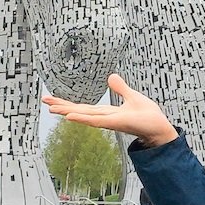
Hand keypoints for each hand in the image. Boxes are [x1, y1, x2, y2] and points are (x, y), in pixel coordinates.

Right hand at [42, 73, 177, 147]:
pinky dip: (83, 118)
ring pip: (84, 115)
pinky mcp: (115, 123)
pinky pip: (96, 120)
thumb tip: (111, 76)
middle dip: (62, 106)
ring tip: (52, 108)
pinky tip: (71, 116)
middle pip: (80, 110)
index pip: (84, 107)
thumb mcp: (132, 96)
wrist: (160, 127)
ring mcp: (108, 121)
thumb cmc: (148, 116)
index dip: (68, 103)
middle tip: (45, 102)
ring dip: (68, 112)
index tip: (53, 99)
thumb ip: (121, 88)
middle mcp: (105, 117)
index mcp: (107, 112)